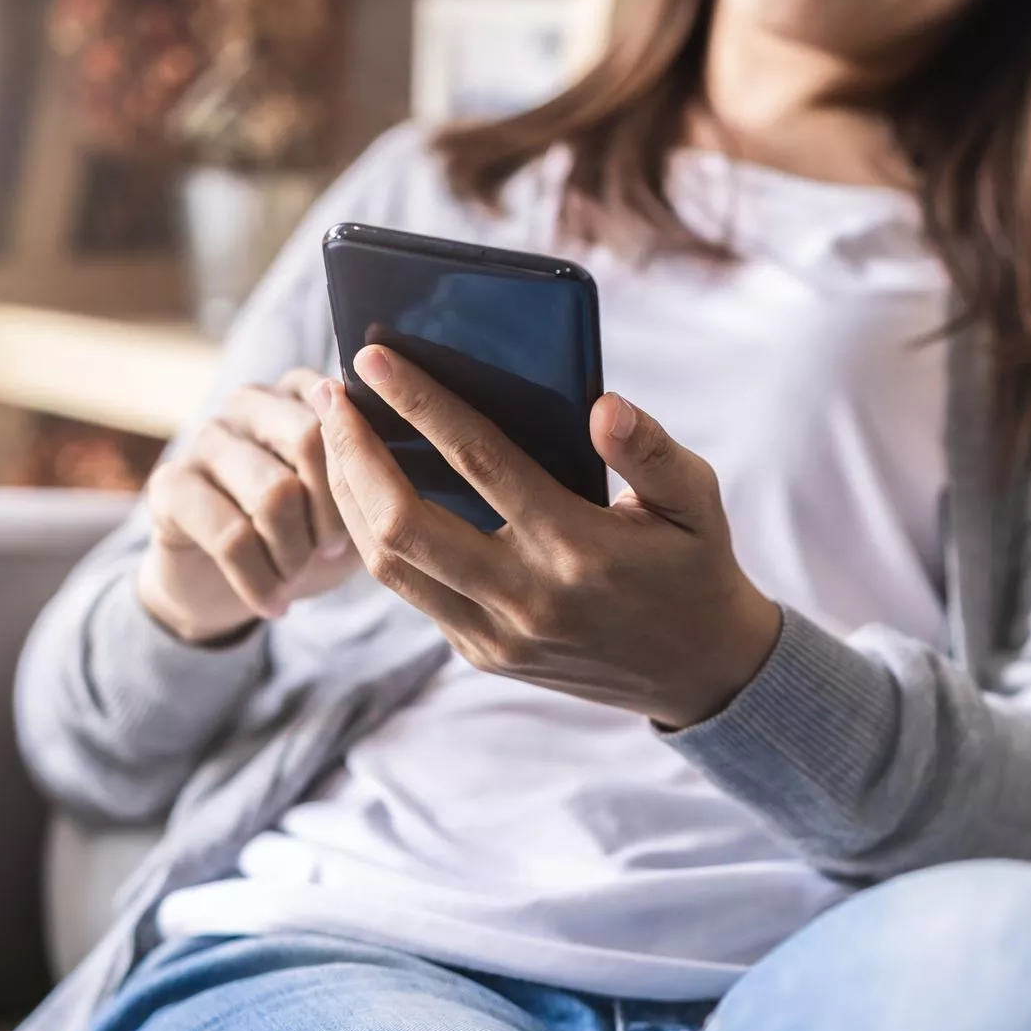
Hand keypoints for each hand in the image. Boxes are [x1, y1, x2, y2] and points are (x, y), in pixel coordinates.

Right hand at [138, 368, 358, 643]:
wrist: (223, 586)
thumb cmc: (304, 539)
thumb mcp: (355, 511)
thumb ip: (383, 478)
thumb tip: (421, 468)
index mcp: (303, 390)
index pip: (349, 411)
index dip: (364, 476)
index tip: (366, 523)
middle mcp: (251, 401)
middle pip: (309, 440)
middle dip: (330, 514)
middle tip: (330, 553)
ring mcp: (206, 437)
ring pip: (274, 494)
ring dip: (296, 555)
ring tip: (297, 577)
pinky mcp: (171, 485)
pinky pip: (231, 537)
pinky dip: (262, 583)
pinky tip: (275, 605)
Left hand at [309, 346, 782, 729]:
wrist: (700, 673)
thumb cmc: (693, 565)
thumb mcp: (696, 500)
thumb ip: (650, 449)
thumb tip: (601, 405)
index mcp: (577, 548)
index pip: (479, 462)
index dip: (419, 404)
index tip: (373, 357)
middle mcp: (526, 598)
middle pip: (402, 524)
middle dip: (352, 452)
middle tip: (330, 394)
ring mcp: (496, 635)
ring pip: (389, 564)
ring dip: (348, 493)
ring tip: (334, 433)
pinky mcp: (482, 653)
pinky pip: (410, 590)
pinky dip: (375, 535)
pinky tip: (365, 487)